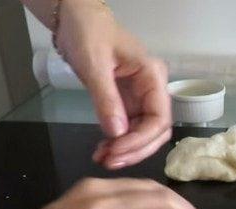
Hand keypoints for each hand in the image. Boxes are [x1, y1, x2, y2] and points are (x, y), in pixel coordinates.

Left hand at [55, 0, 171, 168]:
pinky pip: (129, 130)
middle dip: (135, 150)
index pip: (159, 118)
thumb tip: (116, 133)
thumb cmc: (88, 34)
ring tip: (103, 158)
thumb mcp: (95, 65)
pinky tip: (103, 150)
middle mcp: (152, 89)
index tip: (117, 150)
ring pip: (144, 134)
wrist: (76, 20)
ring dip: (127, 151)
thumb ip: (106, 100)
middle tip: (109, 161)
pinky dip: (118, 143)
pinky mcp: (128, 103)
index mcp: (153, 76)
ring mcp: (141, 97)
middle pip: (156, 131)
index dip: (141, 139)